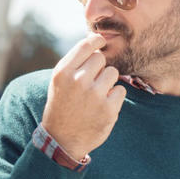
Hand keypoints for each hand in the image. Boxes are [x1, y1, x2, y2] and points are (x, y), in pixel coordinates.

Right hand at [41, 34, 125, 160]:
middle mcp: (78, 81)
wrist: (62, 139)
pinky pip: (120, 90)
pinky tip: (102, 106)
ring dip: (107, 82)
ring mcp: (94, 96)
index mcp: (63, 73)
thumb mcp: (59, 81)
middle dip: (99, 67)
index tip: (100, 43)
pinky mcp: (109, 109)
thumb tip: (96, 39)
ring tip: (95, 95)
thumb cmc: (62, 104)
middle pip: (101, 58)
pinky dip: (114, 98)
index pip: (86, 45)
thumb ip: (75, 61)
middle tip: (91, 82)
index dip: (96, 41)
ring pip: (112, 73)